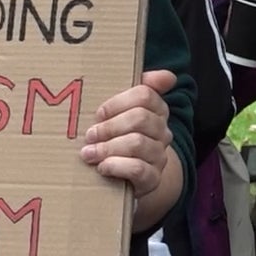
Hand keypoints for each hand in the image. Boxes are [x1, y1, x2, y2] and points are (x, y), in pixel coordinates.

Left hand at [82, 70, 175, 198]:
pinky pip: (138, 169)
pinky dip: (116, 166)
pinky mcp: (153, 179)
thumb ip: (138, 89)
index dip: (117, 103)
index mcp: (157, 110)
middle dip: (109, 126)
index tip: (99, 113)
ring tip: (88, 153)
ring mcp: (159, 156)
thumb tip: (167, 76)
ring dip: (107, 147)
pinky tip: (102, 167)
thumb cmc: (119, 138)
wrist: (128, 179)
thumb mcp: (122, 113)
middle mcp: (163, 132)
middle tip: (89, 135)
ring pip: (137, 143)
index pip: (145, 95)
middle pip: (140, 118)